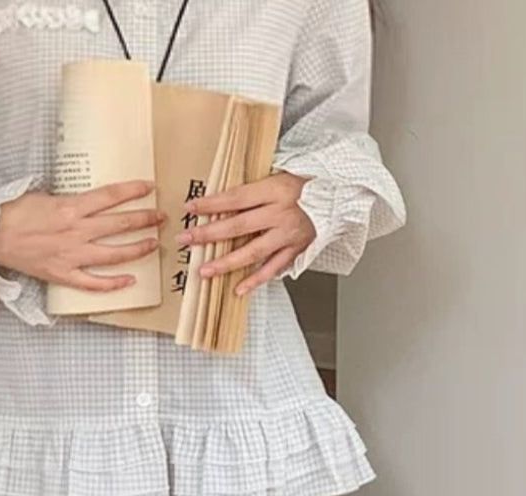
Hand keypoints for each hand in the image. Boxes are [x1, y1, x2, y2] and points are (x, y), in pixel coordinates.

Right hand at [0, 181, 163, 293]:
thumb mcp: (44, 196)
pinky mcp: (64, 275)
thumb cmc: (15, 213)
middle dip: (144, 220)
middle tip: (161, 217)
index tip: (150, 188)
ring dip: (137, 249)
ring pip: (113, 254)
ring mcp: (72, 256)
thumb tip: (88, 201)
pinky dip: (113, 284)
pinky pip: (94, 283)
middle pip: (119, 225)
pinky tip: (130, 280)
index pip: (110, 196)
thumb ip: (70, 201)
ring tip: (153, 244)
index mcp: (71, 207)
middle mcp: (76, 231)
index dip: (133, 191)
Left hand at [178, 172, 314, 295]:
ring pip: (252, 252)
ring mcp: (288, 234)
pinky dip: (255, 281)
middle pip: (238, 226)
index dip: (211, 204)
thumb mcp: (278, 176)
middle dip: (209, 234)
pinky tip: (237, 289)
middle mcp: (280, 213)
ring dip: (226, 263)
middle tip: (187, 239)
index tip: (190, 208)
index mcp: (275, 189)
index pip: (236, 198)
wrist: (338, 196)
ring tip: (204, 271)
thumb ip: (253, 190)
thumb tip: (221, 201)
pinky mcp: (296, 250)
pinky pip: (272, 269)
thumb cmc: (305, 184)